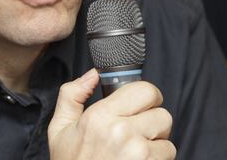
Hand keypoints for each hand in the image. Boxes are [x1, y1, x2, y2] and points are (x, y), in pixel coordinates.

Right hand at [48, 69, 175, 159]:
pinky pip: (167, 157)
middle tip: (136, 131)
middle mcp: (122, 133)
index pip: (145, 90)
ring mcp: (138, 154)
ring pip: (167, 139)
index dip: (145, 96)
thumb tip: (92, 75)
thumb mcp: (59, 129)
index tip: (139, 104)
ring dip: (156, 144)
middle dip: (152, 121)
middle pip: (162, 114)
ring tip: (135, 151)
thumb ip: (72, 95)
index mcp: (100, 117)